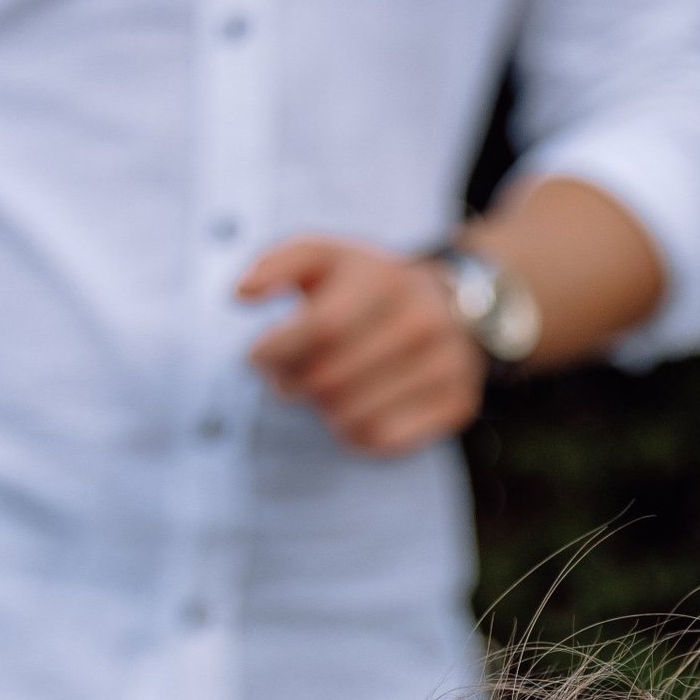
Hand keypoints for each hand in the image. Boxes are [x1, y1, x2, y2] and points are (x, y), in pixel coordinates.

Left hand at [236, 235, 484, 454]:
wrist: (459, 306)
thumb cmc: (371, 288)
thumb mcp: (329, 258)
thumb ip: (278, 263)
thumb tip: (240, 295)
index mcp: (386, 280)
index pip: (319, 329)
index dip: (276, 350)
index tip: (258, 355)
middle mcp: (422, 322)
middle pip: (329, 379)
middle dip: (292, 384)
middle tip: (288, 376)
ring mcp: (446, 366)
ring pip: (351, 417)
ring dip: (322, 411)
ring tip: (324, 391)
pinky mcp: (456, 404)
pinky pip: (382, 441)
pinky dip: (355, 433)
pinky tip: (356, 408)